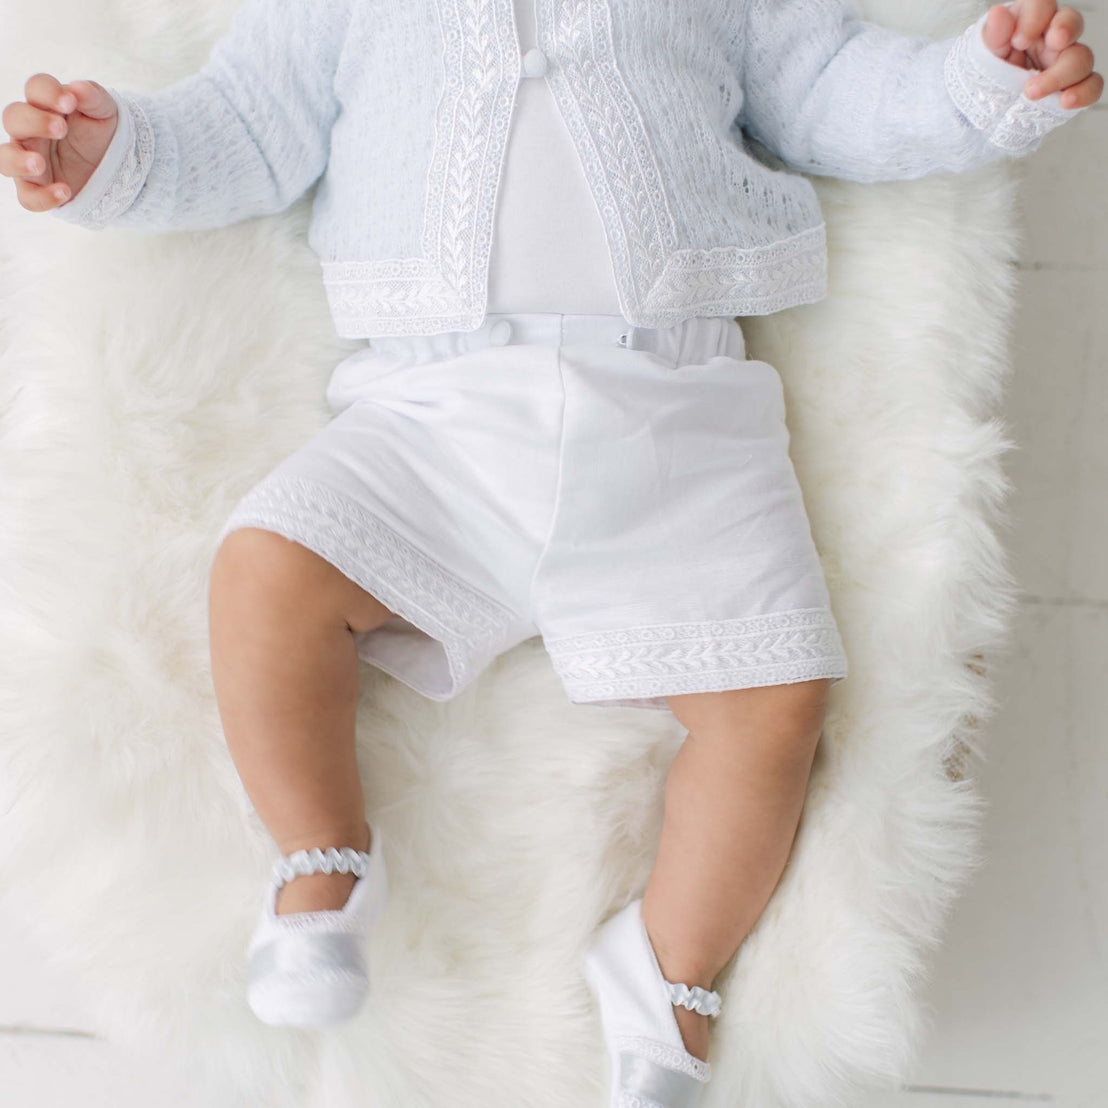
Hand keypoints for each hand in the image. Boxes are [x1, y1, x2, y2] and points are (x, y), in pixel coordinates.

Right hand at [1, 74, 118, 212]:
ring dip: (17, 160)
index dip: (48, 92)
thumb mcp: (105, 113)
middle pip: (13, 118)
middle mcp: (30, 131)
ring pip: (5, 158)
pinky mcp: (38, 188)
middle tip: (61, 129)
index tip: (70, 102)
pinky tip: (65, 192)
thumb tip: (78, 89)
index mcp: (45, 106)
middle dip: (34, 121)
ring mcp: (30, 159)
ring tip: (38, 163)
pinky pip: (28, 197)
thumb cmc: (101, 133)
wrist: (115, 166)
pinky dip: (42, 197)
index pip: (35, 89)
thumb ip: (93, 98)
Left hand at [982, 1, 1102, 106]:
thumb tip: (997, 13)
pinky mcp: (1072, 87)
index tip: (1019, 40)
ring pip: (1081, 58)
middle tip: (1053, 42)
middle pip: (1072, 24)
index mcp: (1030, 23)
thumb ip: (993, 35)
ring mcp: (1065, 63)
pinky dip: (1083, 93)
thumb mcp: (984, 54)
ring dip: (1060, 75)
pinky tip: (1066, 101)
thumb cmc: (986, 73)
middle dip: (1065, 30)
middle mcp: (1053, 38)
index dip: (1036, 16)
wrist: (987, 108)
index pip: (1043, 4)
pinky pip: (1091, 85)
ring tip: (1031, 92)